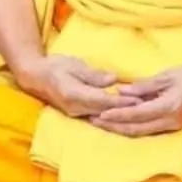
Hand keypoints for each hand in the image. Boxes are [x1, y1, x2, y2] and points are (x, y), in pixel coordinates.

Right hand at [19, 54, 140, 118]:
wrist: (35, 76)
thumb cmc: (55, 66)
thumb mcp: (75, 65)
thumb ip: (94, 75)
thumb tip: (113, 80)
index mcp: (74, 94)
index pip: (103, 100)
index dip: (122, 101)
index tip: (139, 99)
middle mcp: (75, 108)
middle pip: (105, 112)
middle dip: (125, 110)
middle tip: (146, 106)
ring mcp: (75, 113)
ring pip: (102, 117)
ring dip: (119, 114)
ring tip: (139, 111)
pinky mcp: (76, 114)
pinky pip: (96, 116)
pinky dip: (110, 115)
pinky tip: (123, 115)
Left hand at [90, 64, 181, 137]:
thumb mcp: (170, 75)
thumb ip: (146, 85)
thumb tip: (122, 91)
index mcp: (167, 107)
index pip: (135, 114)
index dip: (116, 115)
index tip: (99, 113)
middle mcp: (168, 122)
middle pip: (135, 129)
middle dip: (113, 126)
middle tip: (94, 121)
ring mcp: (172, 126)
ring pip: (141, 132)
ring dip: (121, 129)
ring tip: (104, 123)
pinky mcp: (174, 125)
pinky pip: (150, 130)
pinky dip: (134, 127)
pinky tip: (123, 122)